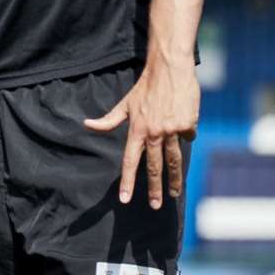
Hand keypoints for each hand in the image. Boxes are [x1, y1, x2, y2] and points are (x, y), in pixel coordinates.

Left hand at [84, 55, 199, 206]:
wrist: (170, 69)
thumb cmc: (145, 87)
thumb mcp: (125, 104)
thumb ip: (109, 120)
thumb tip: (87, 125)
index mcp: (137, 129)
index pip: (130, 161)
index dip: (128, 182)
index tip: (126, 199)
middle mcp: (154, 133)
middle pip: (154, 167)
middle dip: (155, 189)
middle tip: (156, 206)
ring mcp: (172, 130)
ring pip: (174, 161)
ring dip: (174, 179)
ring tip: (174, 193)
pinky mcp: (188, 124)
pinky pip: (187, 136)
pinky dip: (185, 135)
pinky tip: (185, 126)